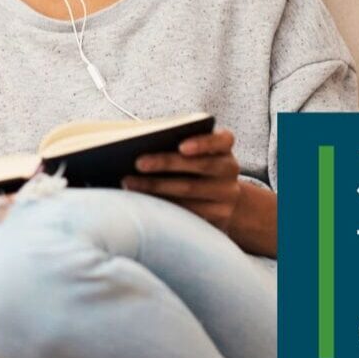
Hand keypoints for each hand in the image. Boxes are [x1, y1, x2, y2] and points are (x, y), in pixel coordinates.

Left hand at [125, 128, 241, 232]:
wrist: (224, 200)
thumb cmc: (197, 168)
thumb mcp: (198, 152)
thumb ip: (179, 144)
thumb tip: (142, 142)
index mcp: (224, 148)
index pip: (223, 140)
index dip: (203, 143)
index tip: (181, 146)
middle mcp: (229, 169)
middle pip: (201, 165)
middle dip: (167, 163)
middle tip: (139, 163)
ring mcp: (226, 195)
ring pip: (190, 191)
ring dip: (156, 187)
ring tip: (129, 183)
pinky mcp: (217, 217)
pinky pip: (186, 211)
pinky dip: (162, 205)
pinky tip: (141, 201)